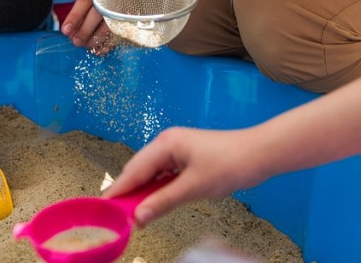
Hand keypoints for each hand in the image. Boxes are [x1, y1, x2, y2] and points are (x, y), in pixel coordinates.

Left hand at [61, 0, 114, 53]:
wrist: (118, 7)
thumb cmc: (94, 9)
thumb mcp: (85, 8)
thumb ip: (77, 18)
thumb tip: (70, 33)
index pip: (84, 2)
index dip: (74, 17)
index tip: (65, 31)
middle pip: (96, 14)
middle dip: (84, 31)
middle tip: (76, 41)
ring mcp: (119, 12)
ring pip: (106, 27)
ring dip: (93, 40)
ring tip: (86, 45)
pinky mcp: (125, 25)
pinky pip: (115, 38)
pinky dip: (104, 46)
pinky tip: (97, 50)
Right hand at [104, 126, 264, 226]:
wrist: (258, 154)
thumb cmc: (228, 165)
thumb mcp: (193, 188)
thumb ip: (163, 202)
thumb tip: (137, 218)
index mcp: (165, 144)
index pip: (133, 170)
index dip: (118, 190)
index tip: (102, 207)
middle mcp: (166, 143)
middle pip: (138, 170)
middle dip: (127, 192)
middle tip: (113, 215)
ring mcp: (176, 149)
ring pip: (150, 173)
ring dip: (142, 192)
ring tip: (129, 213)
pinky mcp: (185, 157)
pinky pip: (163, 174)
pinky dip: (156, 188)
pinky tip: (151, 202)